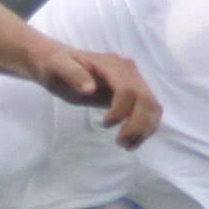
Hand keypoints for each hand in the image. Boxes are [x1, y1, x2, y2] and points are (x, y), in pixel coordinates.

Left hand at [32, 40, 160, 146]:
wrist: (60, 62)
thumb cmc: (57, 66)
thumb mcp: (57, 68)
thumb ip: (73, 74)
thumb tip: (90, 89)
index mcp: (111, 64)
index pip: (128, 89)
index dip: (121, 110)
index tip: (106, 125)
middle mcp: (128, 70)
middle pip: (145, 99)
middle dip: (137, 125)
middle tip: (120, 143)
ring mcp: (133, 80)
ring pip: (152, 105)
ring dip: (145, 128)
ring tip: (127, 145)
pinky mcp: (134, 91)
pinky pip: (149, 109)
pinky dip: (146, 126)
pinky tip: (133, 141)